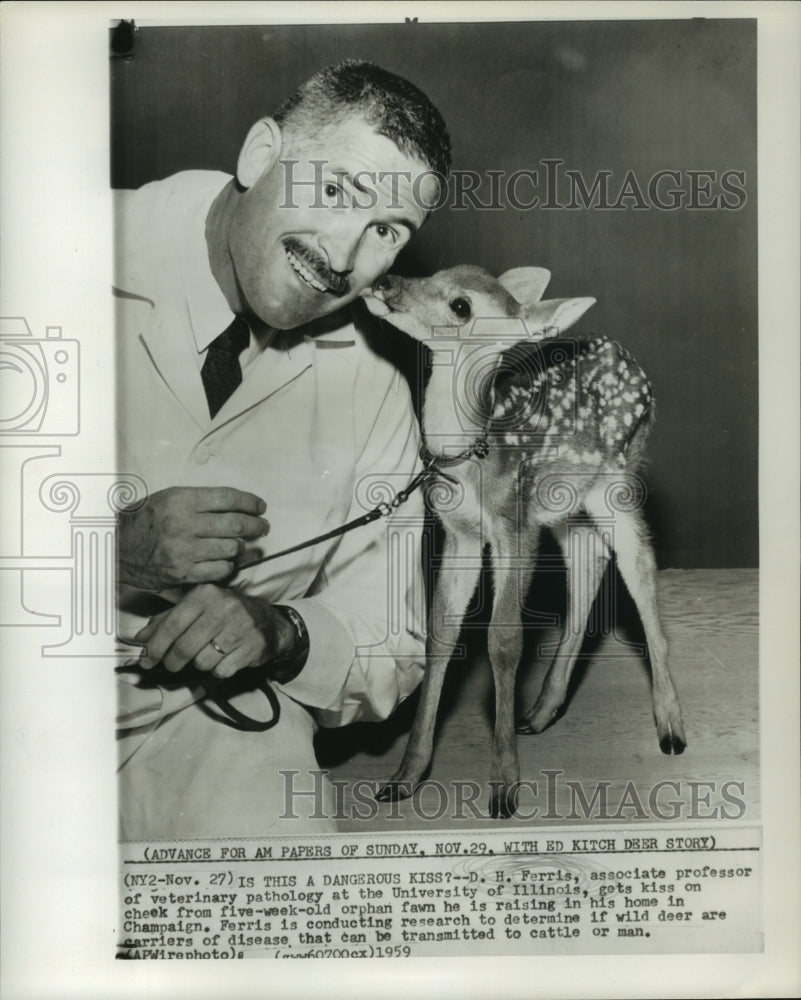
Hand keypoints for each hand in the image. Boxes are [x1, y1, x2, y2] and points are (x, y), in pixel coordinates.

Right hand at [117, 486, 268, 589]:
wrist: (117, 548)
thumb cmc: (146, 520)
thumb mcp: (169, 498)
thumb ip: (201, 500)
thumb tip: (238, 505)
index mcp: (181, 500)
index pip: (228, 498)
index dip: (250, 502)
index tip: (259, 506)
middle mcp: (183, 524)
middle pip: (236, 525)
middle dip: (256, 526)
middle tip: (262, 527)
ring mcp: (184, 551)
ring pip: (231, 548)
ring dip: (242, 547)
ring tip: (244, 545)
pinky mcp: (183, 573)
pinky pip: (220, 570)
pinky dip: (229, 566)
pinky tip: (227, 561)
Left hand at [133, 584, 297, 678]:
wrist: (270, 622)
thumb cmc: (227, 614)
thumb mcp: (198, 608)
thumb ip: (168, 620)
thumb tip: (142, 639)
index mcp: (205, 594)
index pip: (172, 625)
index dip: (156, 646)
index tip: (147, 659)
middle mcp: (223, 608)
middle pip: (185, 647)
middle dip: (174, 661)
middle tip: (173, 665)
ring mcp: (240, 627)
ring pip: (203, 661)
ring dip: (201, 664)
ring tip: (210, 653)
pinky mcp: (252, 646)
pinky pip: (222, 670)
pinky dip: (219, 670)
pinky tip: (225, 658)